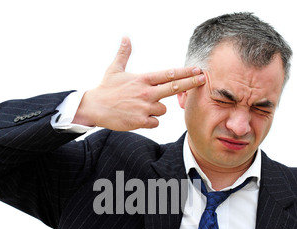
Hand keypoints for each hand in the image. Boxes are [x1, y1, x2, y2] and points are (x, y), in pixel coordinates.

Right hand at [72, 37, 204, 130]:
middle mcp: (146, 93)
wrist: (94, 108)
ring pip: (163, 110)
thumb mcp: (114, 69)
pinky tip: (139, 117)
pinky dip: (150, 121)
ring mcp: (144, 108)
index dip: (184, 72)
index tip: (197, 69)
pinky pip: (155, 122)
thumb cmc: (105, 89)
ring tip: (141, 107)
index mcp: (143, 79)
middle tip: (203, 80)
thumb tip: (125, 37)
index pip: (168, 74)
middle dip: (190, 83)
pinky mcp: (140, 121)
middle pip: (174, 88)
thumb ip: (124, 54)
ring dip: (157, 110)